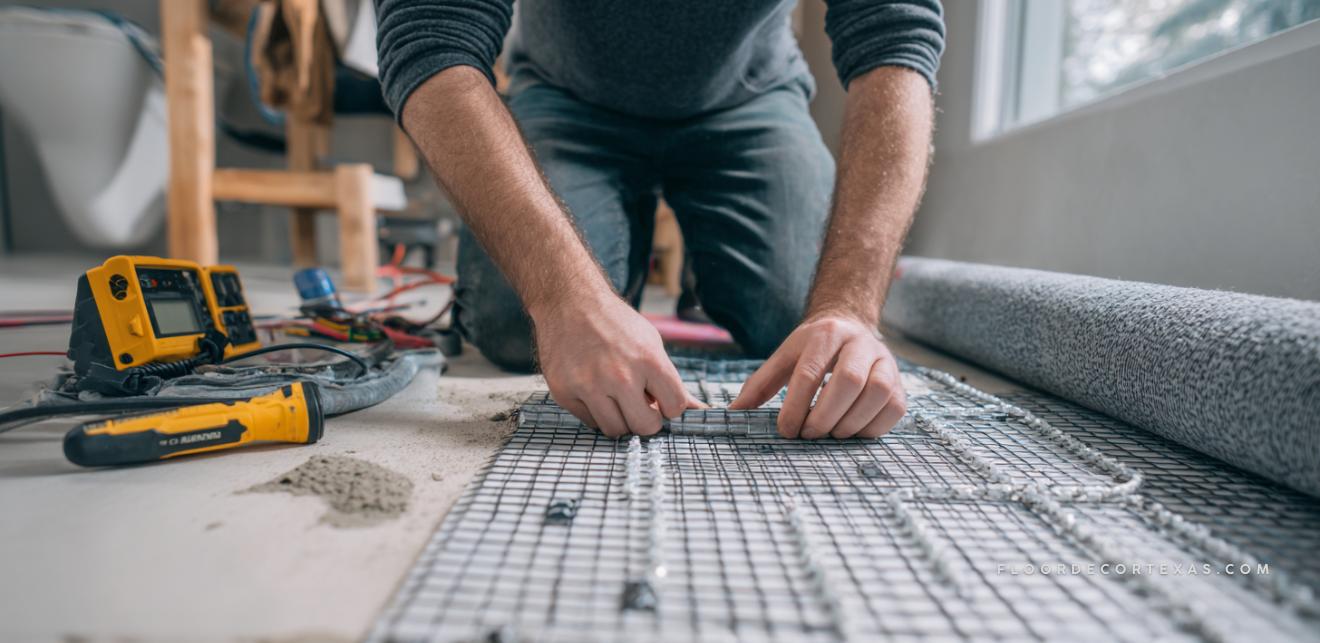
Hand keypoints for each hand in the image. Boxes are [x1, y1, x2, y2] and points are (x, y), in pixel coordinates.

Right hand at [534, 295, 703, 437]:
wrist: (569, 300)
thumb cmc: (614, 322)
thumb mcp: (651, 342)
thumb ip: (671, 380)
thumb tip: (699, 411)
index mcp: (648, 359)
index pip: (675, 407)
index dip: (670, 406)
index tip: (660, 399)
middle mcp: (618, 375)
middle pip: (644, 427)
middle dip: (646, 419)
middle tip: (639, 404)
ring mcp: (588, 385)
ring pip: (615, 430)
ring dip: (620, 418)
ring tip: (615, 396)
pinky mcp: (563, 391)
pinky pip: (588, 421)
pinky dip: (595, 411)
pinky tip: (593, 389)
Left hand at [729, 315, 906, 438]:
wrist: (850, 326)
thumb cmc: (813, 349)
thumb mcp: (784, 357)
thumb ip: (760, 384)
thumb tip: (734, 413)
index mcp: (825, 335)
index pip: (809, 372)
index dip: (796, 405)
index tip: (786, 429)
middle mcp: (859, 343)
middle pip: (849, 381)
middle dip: (825, 415)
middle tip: (809, 434)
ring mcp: (885, 361)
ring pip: (878, 392)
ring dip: (851, 422)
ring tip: (831, 434)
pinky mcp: (900, 381)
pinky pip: (895, 408)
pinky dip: (873, 427)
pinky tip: (853, 432)